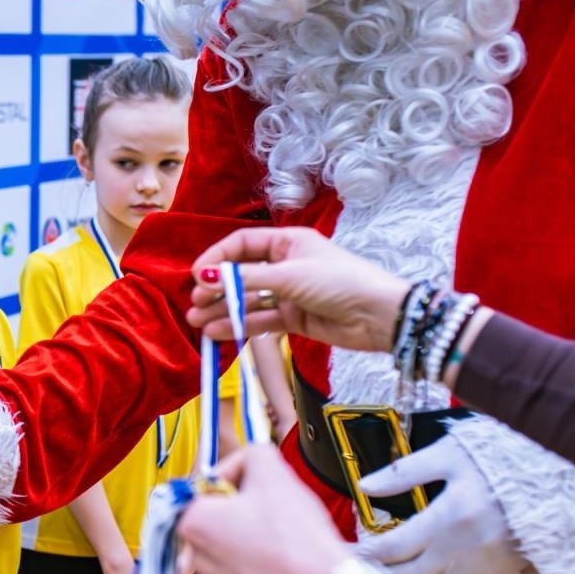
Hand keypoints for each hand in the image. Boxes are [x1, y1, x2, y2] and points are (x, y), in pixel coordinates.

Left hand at [175, 445, 352, 573]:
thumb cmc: (295, 536)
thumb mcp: (272, 472)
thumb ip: (253, 453)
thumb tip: (249, 459)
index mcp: (193, 522)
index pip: (205, 484)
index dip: (233, 475)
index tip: (254, 479)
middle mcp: (196, 556)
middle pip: (214, 515)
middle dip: (240, 504)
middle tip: (270, 503)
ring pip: (229, 542)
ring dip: (249, 532)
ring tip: (279, 532)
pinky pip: (242, 568)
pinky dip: (258, 560)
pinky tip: (280, 555)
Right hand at [186, 227, 410, 351]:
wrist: (379, 316)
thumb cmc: (340, 282)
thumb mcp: (289, 275)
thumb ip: (244, 279)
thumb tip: (204, 277)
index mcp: (287, 242)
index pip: (241, 245)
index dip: (217, 259)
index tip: (196, 275)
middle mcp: (285, 265)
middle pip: (241, 274)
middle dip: (216, 288)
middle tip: (194, 301)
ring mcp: (289, 293)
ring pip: (247, 300)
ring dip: (222, 309)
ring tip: (198, 320)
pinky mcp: (294, 318)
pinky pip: (259, 320)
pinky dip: (239, 325)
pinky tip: (218, 331)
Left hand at [354, 436, 527, 573]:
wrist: (553, 484)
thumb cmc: (497, 463)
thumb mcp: (450, 456)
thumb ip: (405, 472)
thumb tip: (365, 486)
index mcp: (449, 517)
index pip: (395, 546)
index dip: (367, 554)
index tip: (348, 554)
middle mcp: (463, 548)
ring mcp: (480, 566)